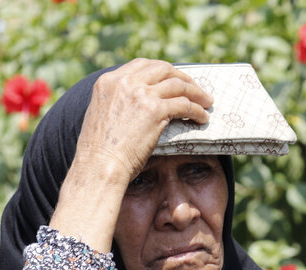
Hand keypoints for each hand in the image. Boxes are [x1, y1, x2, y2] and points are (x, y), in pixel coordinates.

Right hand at [50, 58, 212, 251]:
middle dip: (183, 77)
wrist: (99, 166)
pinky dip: (197, 110)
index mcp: (108, 81)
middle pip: (163, 69)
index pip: (142, 65)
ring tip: (206, 102)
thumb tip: (137, 107)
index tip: (173, 79)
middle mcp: (124, 82)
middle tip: (195, 88)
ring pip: (178, 85)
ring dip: (196, 93)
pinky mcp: (155, 110)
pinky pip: (185, 105)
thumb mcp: (101, 115)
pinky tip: (202, 118)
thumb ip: (117, 103)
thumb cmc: (99, 152)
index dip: (162, 71)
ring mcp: (141, 94)